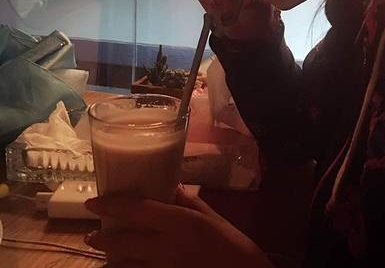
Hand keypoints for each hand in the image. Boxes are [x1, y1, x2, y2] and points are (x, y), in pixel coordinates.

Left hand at [84, 186, 272, 267]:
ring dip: (111, 260)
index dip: (112, 205)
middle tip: (91, 235)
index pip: (138, 210)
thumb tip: (169, 185)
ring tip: (105, 254)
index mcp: (181, 223)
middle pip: (123, 243)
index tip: (92, 202)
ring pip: (125, 266)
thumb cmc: (233, 246)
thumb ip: (188, 203)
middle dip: (102, 239)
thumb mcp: (212, 218)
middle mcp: (167, 248)